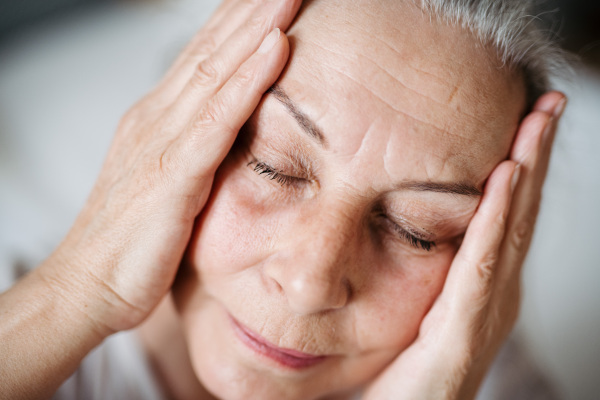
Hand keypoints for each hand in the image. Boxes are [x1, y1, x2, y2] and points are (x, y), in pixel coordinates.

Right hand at [38, 0, 300, 333]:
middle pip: (211, 50)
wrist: (87, 285)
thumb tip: (229, 141)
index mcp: (157, 122)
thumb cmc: (129, 241)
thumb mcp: (167, 185)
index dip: (238, 23)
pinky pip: (217, 118)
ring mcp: (162, 142)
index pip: (203, 57)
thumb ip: (193, 155)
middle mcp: (157, 119)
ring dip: (256, 27)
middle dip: (251, 10)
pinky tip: (275, 48)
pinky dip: (248, 80)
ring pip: (216, 70)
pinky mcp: (173, 175)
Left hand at [362, 91, 566, 399]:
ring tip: (538, 122)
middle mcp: (492, 295)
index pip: (502, 216)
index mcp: (480, 287)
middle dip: (535, 154)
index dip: (520, 167)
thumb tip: (392, 219)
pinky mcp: (461, 332)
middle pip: (517, 213)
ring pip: (508, 229)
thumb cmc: (401, 375)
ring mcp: (484, 313)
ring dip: (526, 170)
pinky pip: (481, 264)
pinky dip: (497, 218)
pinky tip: (506, 178)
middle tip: (550, 102)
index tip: (526, 118)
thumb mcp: (413, 310)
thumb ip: (417, 271)